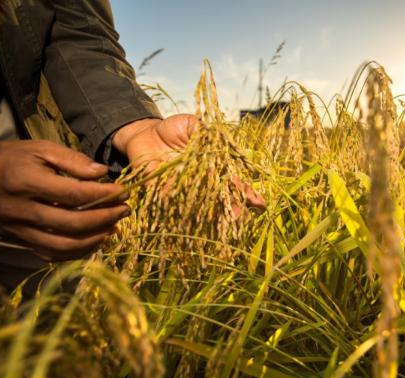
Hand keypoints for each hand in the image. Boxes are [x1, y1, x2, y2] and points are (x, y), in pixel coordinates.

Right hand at [0, 140, 129, 261]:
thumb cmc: (16, 158)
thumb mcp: (43, 149)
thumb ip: (74, 160)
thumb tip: (103, 173)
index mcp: (25, 182)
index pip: (74, 195)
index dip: (104, 195)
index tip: (124, 192)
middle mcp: (20, 210)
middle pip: (72, 223)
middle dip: (105, 218)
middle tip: (125, 210)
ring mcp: (19, 229)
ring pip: (64, 245)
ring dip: (95, 238)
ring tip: (114, 226)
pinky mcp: (21, 240)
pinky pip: (52, 254)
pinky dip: (78, 251)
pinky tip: (96, 239)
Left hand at [113, 115, 266, 213]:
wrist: (145, 132)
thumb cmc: (174, 129)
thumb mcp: (194, 125)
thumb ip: (207, 133)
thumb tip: (221, 142)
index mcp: (213, 166)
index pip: (232, 182)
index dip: (246, 192)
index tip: (258, 203)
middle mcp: (200, 181)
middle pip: (220, 198)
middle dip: (233, 210)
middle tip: (245, 221)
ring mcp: (182, 187)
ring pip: (199, 203)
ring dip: (212, 215)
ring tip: (225, 225)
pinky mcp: (161, 188)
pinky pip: (170, 196)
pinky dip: (177, 201)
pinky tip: (189, 213)